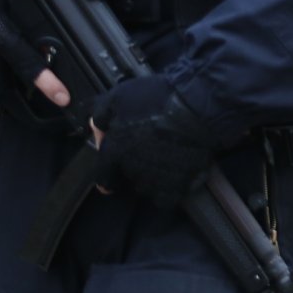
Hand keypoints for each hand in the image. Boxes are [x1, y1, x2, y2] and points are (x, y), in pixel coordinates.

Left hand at [90, 73, 217, 205]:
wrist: (197, 107)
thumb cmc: (158, 99)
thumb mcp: (119, 96)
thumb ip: (101, 115)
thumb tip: (96, 127)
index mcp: (116, 151)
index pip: (103, 176)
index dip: (107, 175)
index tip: (113, 173)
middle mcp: (133, 171)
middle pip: (128, 178)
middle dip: (134, 167)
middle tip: (148, 149)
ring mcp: (157, 180)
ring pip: (148, 186)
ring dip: (152, 176)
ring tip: (165, 157)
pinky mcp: (179, 185)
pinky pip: (168, 195)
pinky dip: (171, 187)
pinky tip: (176, 172)